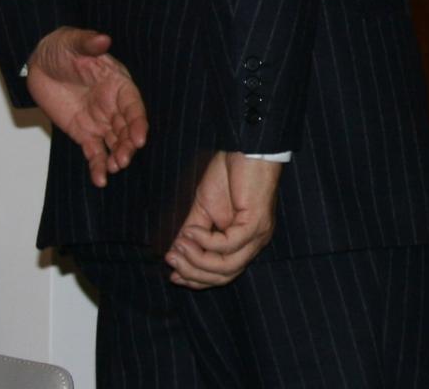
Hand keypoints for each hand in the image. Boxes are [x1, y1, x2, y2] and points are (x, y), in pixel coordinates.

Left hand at [25, 27, 148, 187]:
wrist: (41, 62)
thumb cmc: (63, 48)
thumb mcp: (74, 42)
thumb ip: (89, 43)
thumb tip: (103, 39)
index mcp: (118, 83)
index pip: (133, 106)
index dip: (138, 122)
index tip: (140, 137)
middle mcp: (113, 104)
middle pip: (127, 128)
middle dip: (128, 144)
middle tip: (124, 160)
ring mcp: (99, 120)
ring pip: (115, 142)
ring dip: (118, 156)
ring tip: (115, 168)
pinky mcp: (83, 132)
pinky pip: (94, 152)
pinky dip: (98, 166)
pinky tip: (100, 179)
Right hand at [166, 152, 282, 289]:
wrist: (246, 149)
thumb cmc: (229, 174)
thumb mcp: (203, 209)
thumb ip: (192, 233)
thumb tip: (173, 256)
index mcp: (244, 242)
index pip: (222, 275)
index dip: (196, 279)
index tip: (172, 275)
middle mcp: (254, 243)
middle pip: (224, 276)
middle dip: (193, 273)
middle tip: (170, 260)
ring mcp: (258, 234)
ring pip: (227, 267)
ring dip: (198, 261)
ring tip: (178, 247)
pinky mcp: (256, 223)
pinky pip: (229, 245)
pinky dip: (207, 242)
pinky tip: (192, 231)